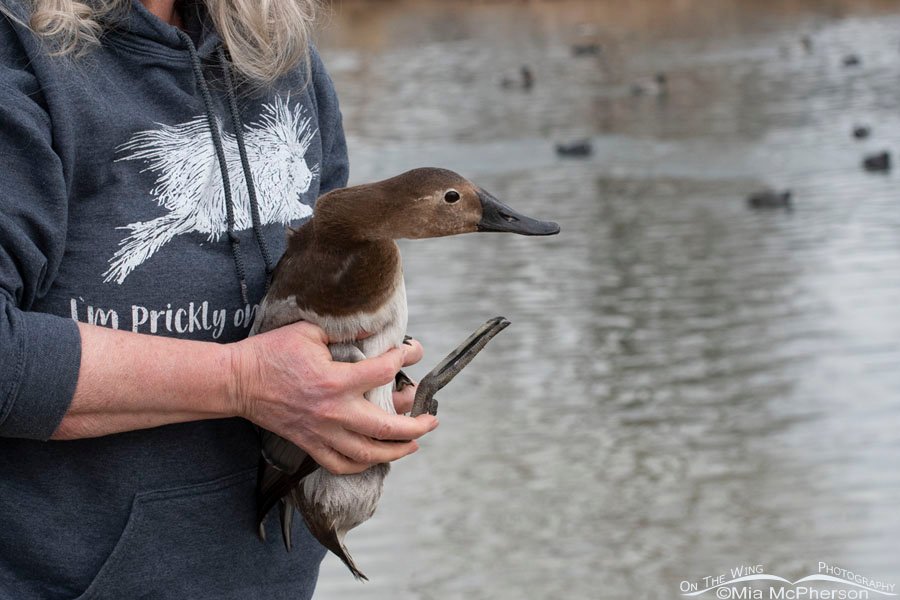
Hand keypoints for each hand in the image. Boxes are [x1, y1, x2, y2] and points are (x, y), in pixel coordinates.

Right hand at [228, 322, 437, 475]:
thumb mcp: (309, 331)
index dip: (404, 358)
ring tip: (413, 443)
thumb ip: (345, 331)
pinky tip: (375, 458)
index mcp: (335, 380)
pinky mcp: (310, 444)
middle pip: (385, 428)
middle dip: (415, 426)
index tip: (413, 352)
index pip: (383, 371)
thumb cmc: (271, 353)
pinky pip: (341, 464)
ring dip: (396, 451)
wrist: (237, 382)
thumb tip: (374, 328)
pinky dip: (362, 465)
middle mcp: (333, 412)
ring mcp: (322, 432)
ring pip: (368, 453)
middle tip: (431, 419)